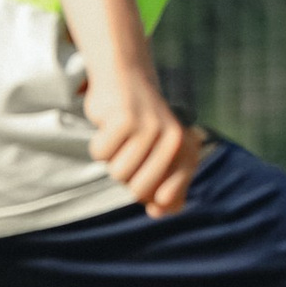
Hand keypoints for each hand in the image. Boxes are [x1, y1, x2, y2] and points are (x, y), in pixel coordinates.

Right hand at [84, 68, 203, 216]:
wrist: (126, 74)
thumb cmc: (141, 123)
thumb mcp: (158, 154)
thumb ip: (164, 187)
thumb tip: (158, 212)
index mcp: (186, 151)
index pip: (169, 199)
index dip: (150, 197)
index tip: (145, 178)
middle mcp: (174, 140)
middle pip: (138, 190)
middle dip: (126, 177)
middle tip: (128, 152)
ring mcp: (150, 128)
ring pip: (117, 173)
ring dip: (111, 159)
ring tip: (120, 137)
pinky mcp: (124, 118)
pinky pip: (101, 153)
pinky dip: (99, 143)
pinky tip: (108, 125)